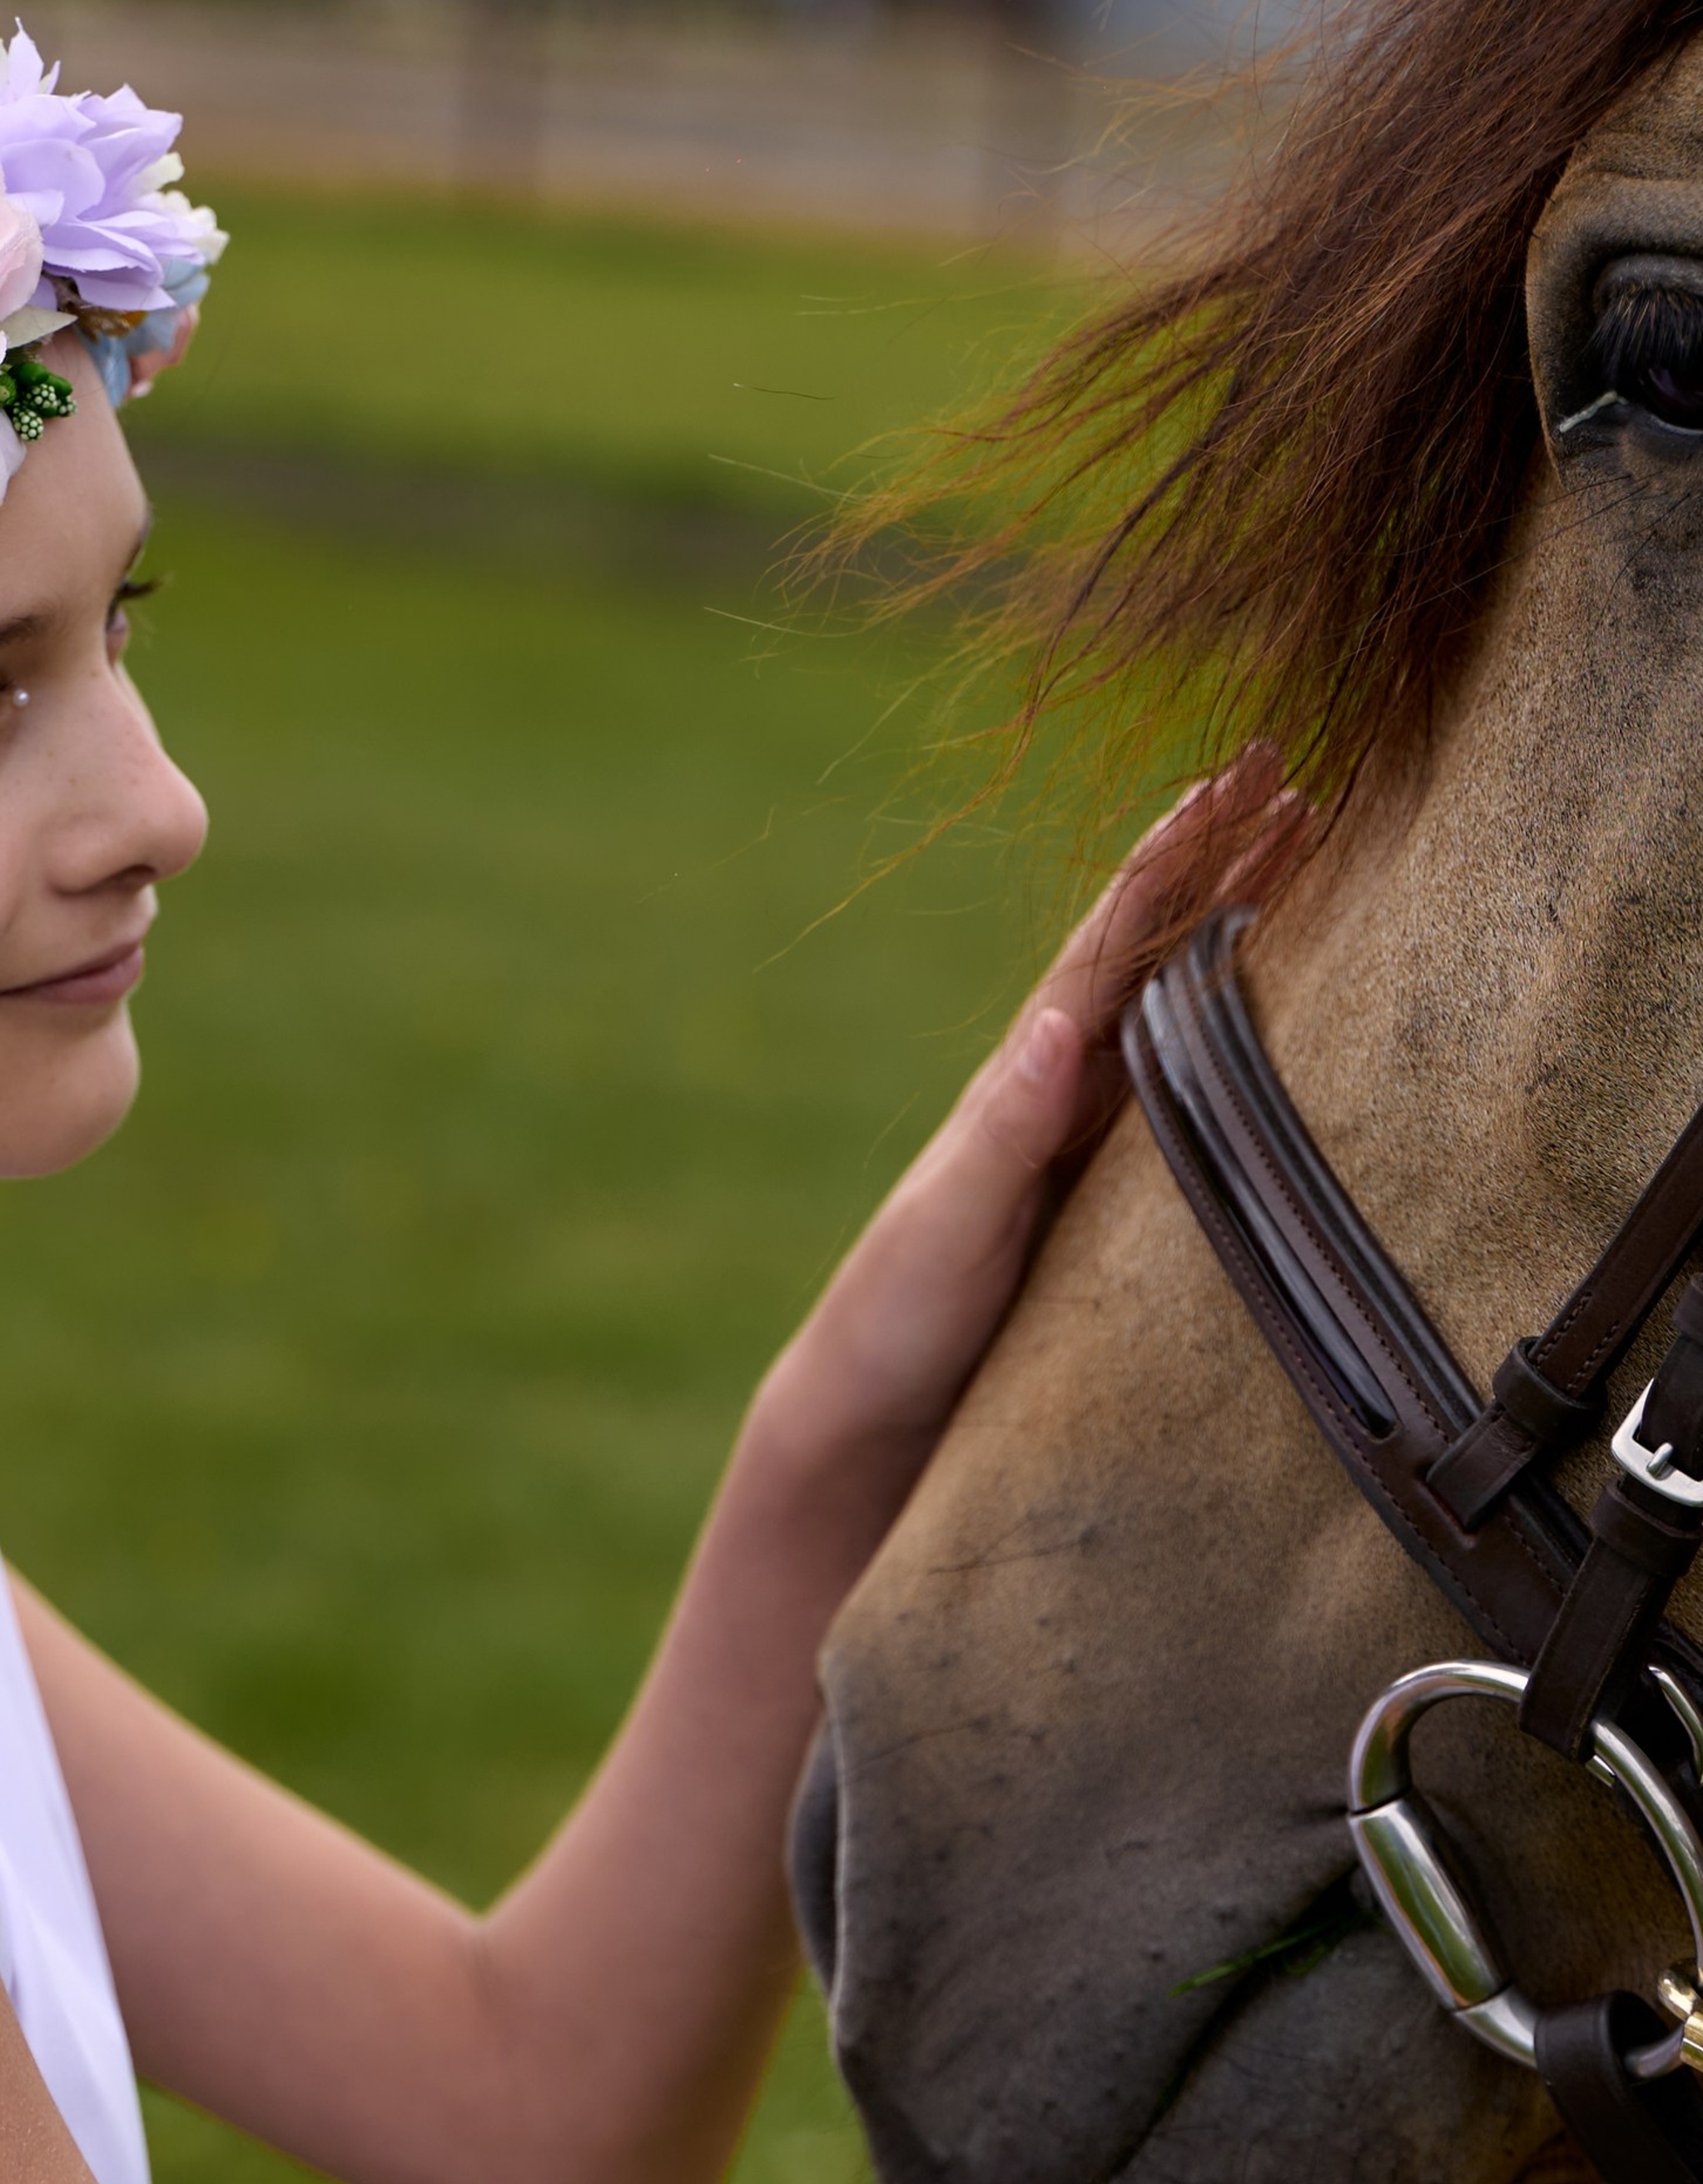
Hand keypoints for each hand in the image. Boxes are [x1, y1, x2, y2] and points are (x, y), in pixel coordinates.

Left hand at [756, 744, 1308, 1476]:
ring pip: (1185, 1008)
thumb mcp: (952, 1217)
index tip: (1243, 774)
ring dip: (1243, 929)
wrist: (871, 1409)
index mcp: (1029, 1073)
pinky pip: (1195, 1093)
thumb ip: (1005, 1126)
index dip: (1180, 853)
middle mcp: (1065, 1090)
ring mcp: (1091, 1140)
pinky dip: (1244, 1033)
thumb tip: (1053, 1022)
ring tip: (1311, 853)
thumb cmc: (899, 1314)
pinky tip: (1288, 1014)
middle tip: (1303, 779)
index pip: (1116, 937)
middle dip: (1229, 863)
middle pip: (1163, 951)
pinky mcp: (1115, 1202)